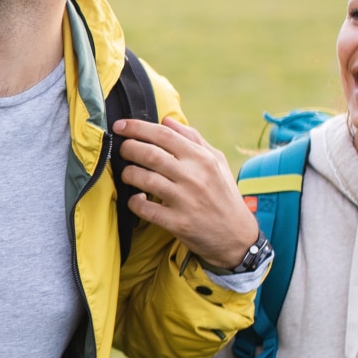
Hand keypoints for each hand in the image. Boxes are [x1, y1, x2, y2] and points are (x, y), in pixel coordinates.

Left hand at [113, 117, 259, 269]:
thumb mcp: (217, 162)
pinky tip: (136, 199)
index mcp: (202, 159)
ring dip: (128, 174)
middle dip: (128, 148)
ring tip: (128, 174)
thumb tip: (166, 121)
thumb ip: (193, 139)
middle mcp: (194, 177)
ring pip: (144, 179)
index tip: (120, 126)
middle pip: (150, 154)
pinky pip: (145, 209)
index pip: (164, 135)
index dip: (137, 127)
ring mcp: (185, 200)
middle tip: (122, 149)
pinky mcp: (178, 223)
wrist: (237, 236)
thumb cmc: (223, 194)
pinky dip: (134, 202)